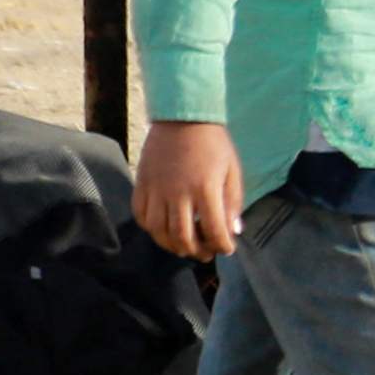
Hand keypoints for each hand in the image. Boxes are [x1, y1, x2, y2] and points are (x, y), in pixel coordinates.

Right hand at [134, 120, 245, 260]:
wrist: (182, 119)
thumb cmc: (213, 144)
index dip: (221, 245)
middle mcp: (178, 193)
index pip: (213, 230)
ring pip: (159, 231)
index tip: (226, 249)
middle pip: (182, 237)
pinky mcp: (141, 185)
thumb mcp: (232, 171)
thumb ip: (232, 202)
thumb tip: (233, 231)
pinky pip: (141, 216)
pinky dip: (152, 230)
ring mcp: (156, 190)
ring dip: (173, 245)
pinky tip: (164, 231)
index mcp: (205, 189)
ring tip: (185, 248)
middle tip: (205, 254)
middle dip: (196, 251)